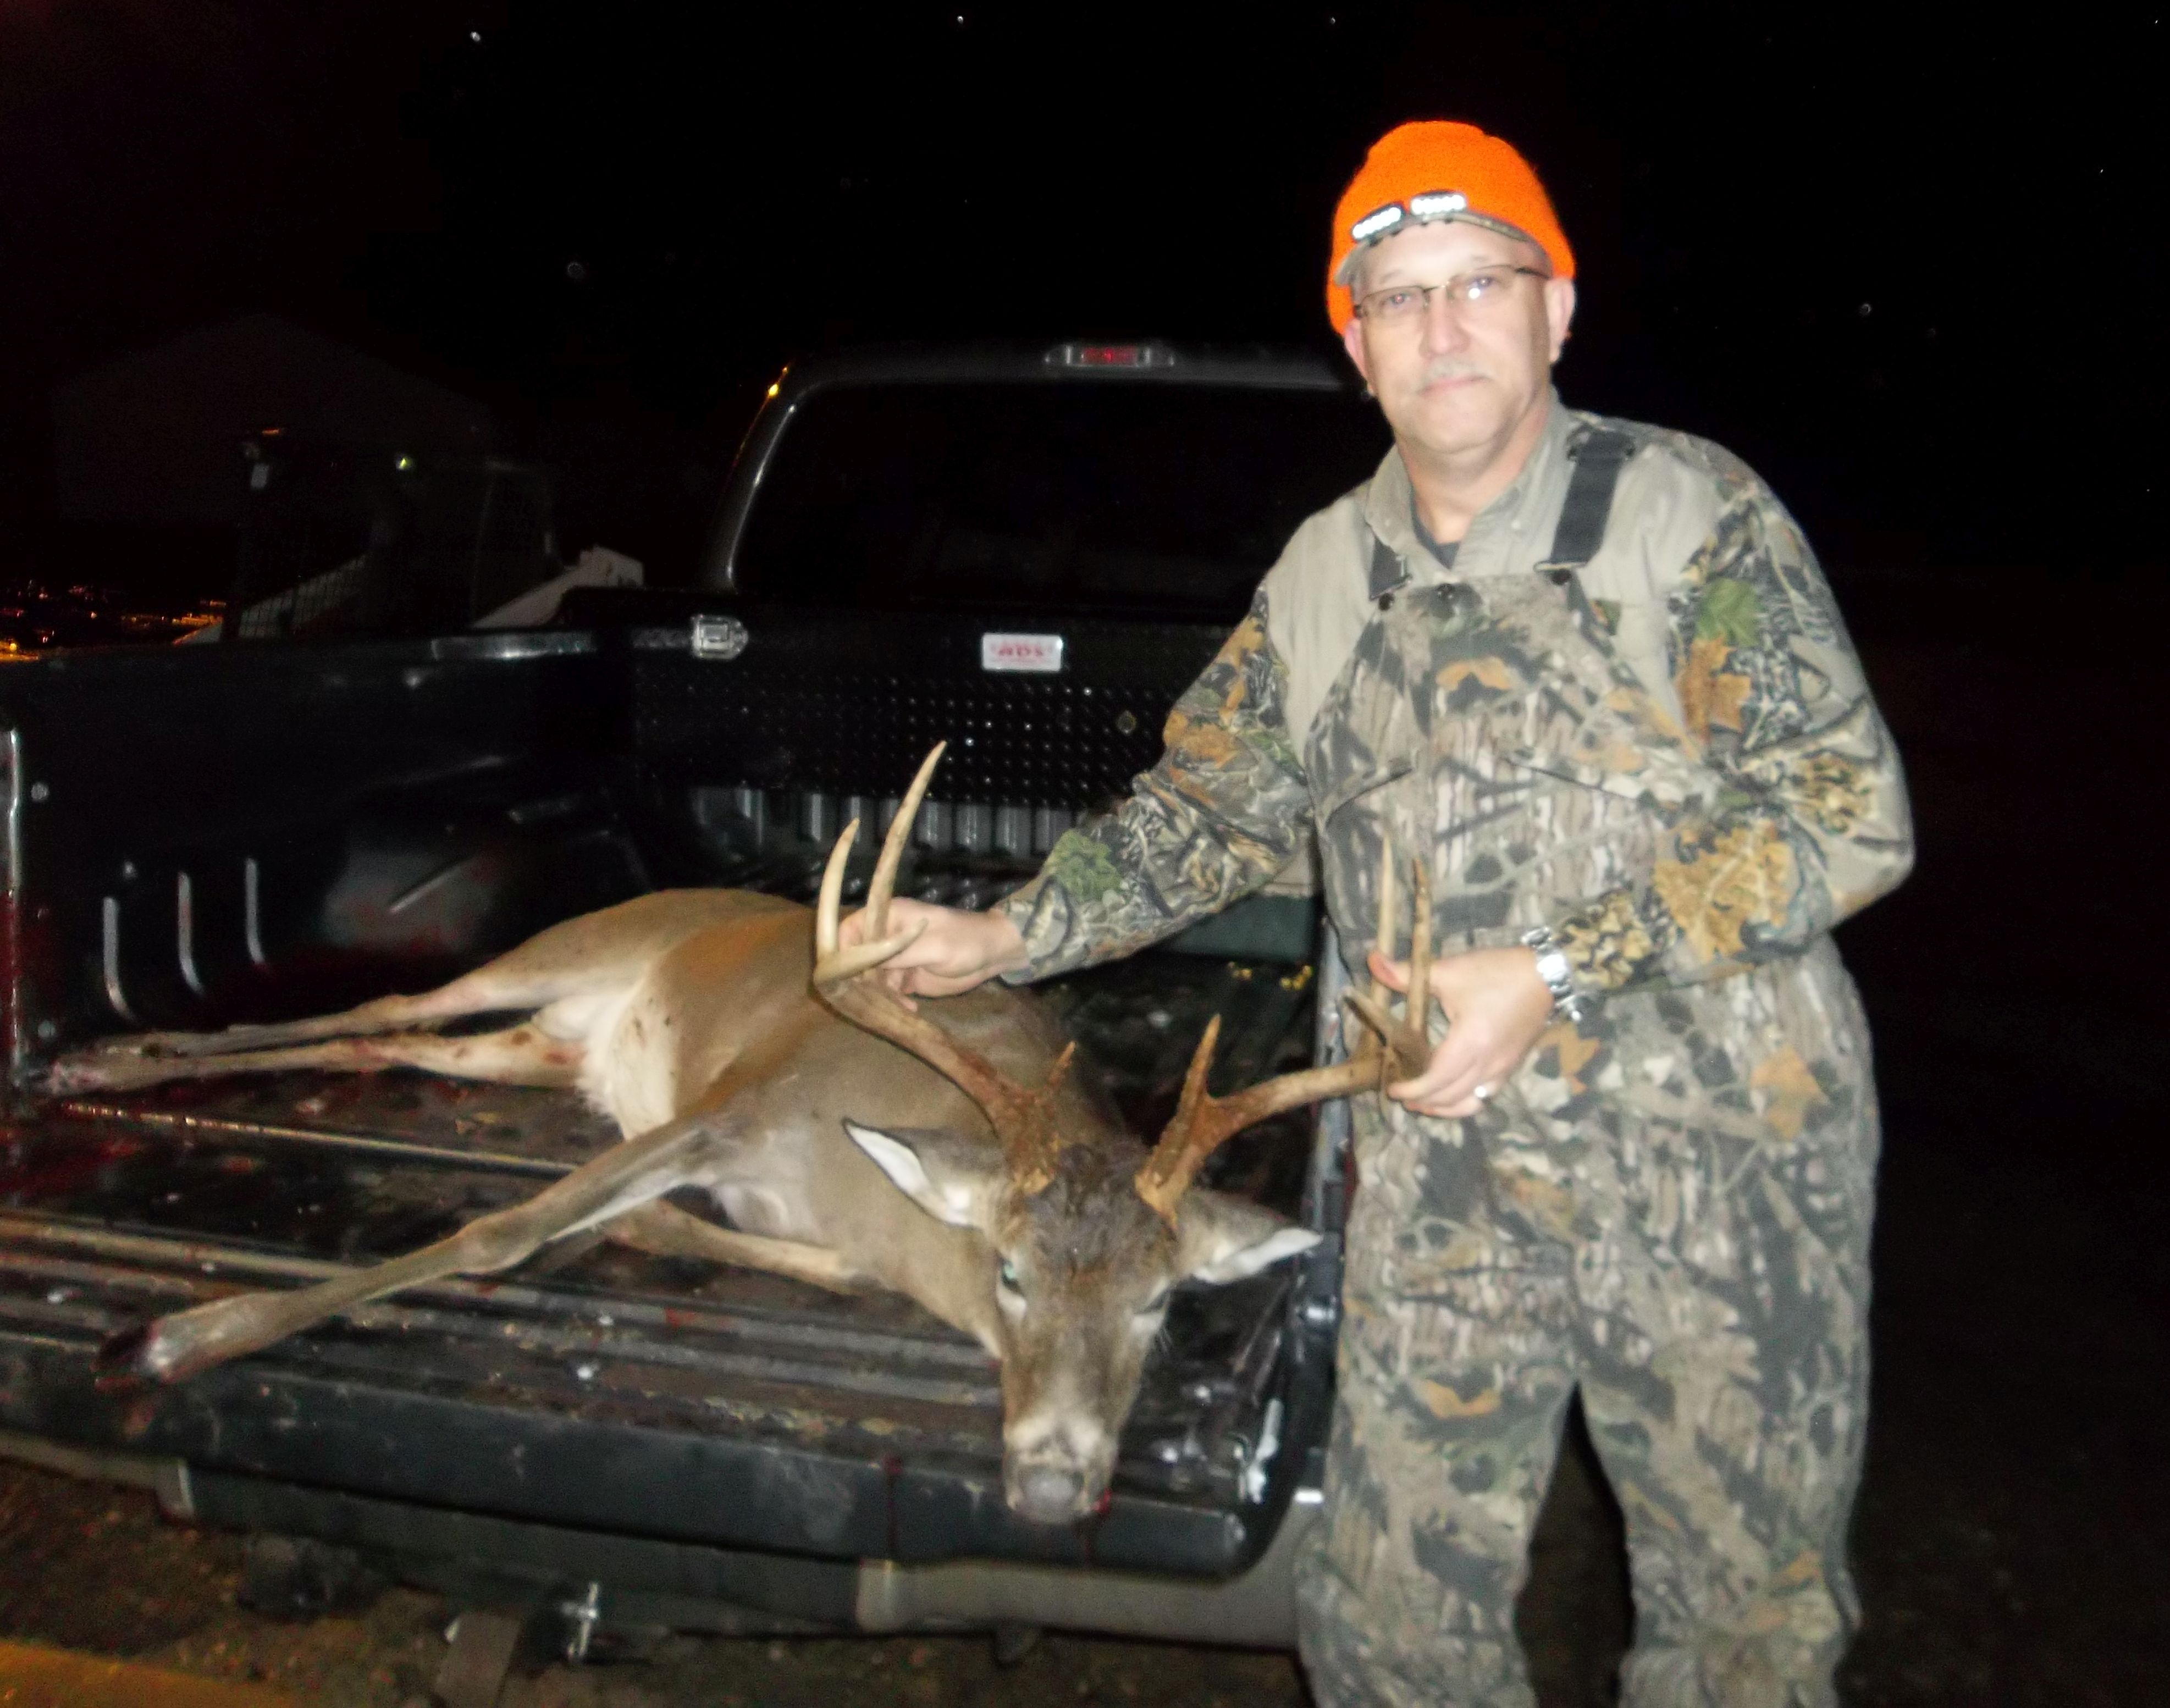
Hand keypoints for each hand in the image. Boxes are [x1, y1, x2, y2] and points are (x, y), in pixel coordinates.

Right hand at [836, 899, 1028, 997]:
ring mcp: (895, 959)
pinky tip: (910, 1008)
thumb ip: (899, 953)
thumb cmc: (965, 940)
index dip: (842, 951)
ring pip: (870, 980)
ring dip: (880, 995)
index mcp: (888, 916)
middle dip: (861, 980)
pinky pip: (888, 992)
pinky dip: (894, 1002)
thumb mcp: (933, 946)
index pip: (850, 929)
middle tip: (877, 997)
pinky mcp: (905, 977)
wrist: (992, 954)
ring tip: (900, 1004)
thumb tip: (865, 962)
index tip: (846, 976)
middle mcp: (886, 936)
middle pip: (856, 959)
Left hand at [1368, 945, 1556, 1118]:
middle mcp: (1488, 1064)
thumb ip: (1407, 973)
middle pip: (1450, 1096)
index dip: (1412, 1089)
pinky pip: (1486, 1097)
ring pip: (1470, 1104)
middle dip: (1423, 1100)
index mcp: (1471, 1043)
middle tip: (1400, 1094)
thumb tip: (1372, 961)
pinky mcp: (1512, 1068)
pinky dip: (1465, 1102)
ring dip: (1444, 1107)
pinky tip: (1453, 1094)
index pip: (1436, 1080)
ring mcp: (1503, 1070)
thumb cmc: (1497, 972)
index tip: (1392, 1088)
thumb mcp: (1450, 971)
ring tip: (1423, 1102)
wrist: (1546, 974)